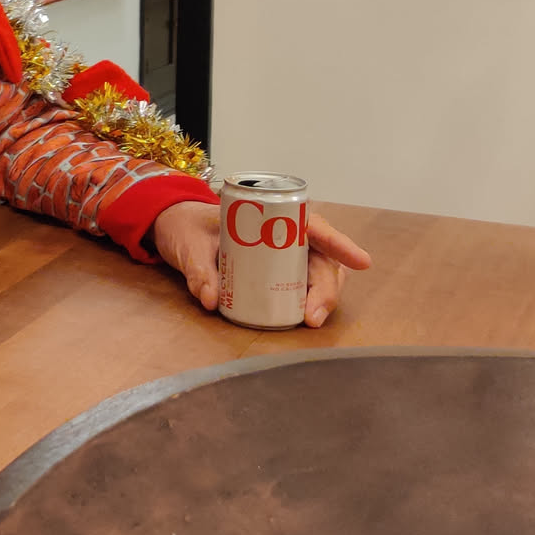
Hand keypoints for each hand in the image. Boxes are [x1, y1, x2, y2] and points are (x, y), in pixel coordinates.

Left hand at [152, 199, 371, 327]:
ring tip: (309, 320)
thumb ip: (198, 270)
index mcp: (271, 215)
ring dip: (320, 298)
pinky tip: (302, 318)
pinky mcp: (274, 273)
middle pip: (321, 258)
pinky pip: (300, 286)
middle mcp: (284, 235)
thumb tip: (211, 299)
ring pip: (317, 274)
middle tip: (312, 315)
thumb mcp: (189, 243)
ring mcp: (282, 255)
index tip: (361, 262)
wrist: (173, 226)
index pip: (315, 226)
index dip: (340, 243)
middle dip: (325, 287)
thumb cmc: (187, 225)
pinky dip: (306, 302)